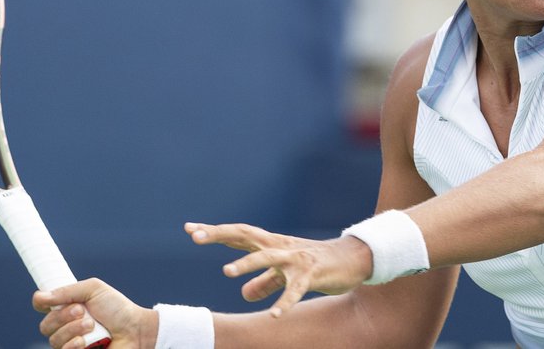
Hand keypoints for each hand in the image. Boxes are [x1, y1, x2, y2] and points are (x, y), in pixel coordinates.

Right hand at [33, 278, 154, 348]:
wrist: (136, 330)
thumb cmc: (117, 309)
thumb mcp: (94, 290)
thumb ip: (67, 291)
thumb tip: (39, 297)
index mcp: (67, 308)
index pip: (42, 307)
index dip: (41, 303)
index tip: (48, 300)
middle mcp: (66, 327)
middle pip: (45, 325)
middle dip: (62, 316)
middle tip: (82, 311)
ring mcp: (71, 343)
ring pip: (54, 340)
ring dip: (72, 330)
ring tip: (91, 325)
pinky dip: (73, 345)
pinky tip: (85, 342)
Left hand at [185, 221, 372, 316]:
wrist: (353, 259)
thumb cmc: (316, 265)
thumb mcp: (286, 275)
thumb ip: (264, 282)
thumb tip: (243, 294)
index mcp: (271, 245)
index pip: (238, 235)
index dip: (215, 232)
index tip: (190, 228)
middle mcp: (280, 247)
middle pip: (246, 236)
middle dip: (221, 235)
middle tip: (196, 236)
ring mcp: (296, 259)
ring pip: (268, 258)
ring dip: (248, 264)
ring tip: (226, 272)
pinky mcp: (312, 274)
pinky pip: (297, 289)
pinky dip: (285, 300)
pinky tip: (275, 314)